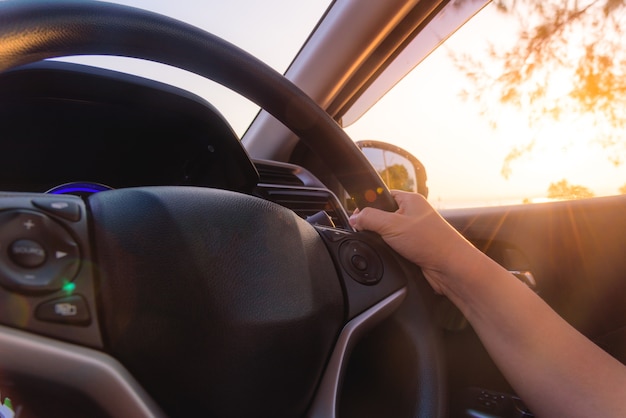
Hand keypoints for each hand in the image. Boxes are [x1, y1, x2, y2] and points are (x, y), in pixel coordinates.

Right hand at [349, 190, 477, 295]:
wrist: (451, 268)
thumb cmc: (431, 242)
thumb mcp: (392, 225)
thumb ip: (369, 218)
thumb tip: (354, 218)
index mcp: (410, 200)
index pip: (382, 196)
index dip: (368, 205)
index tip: (357, 216)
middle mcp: (413, 214)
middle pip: (383, 216)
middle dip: (375, 226)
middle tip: (372, 233)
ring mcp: (415, 231)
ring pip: (388, 233)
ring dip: (384, 241)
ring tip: (387, 246)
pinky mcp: (415, 248)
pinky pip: (395, 246)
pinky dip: (391, 251)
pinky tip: (393, 255)